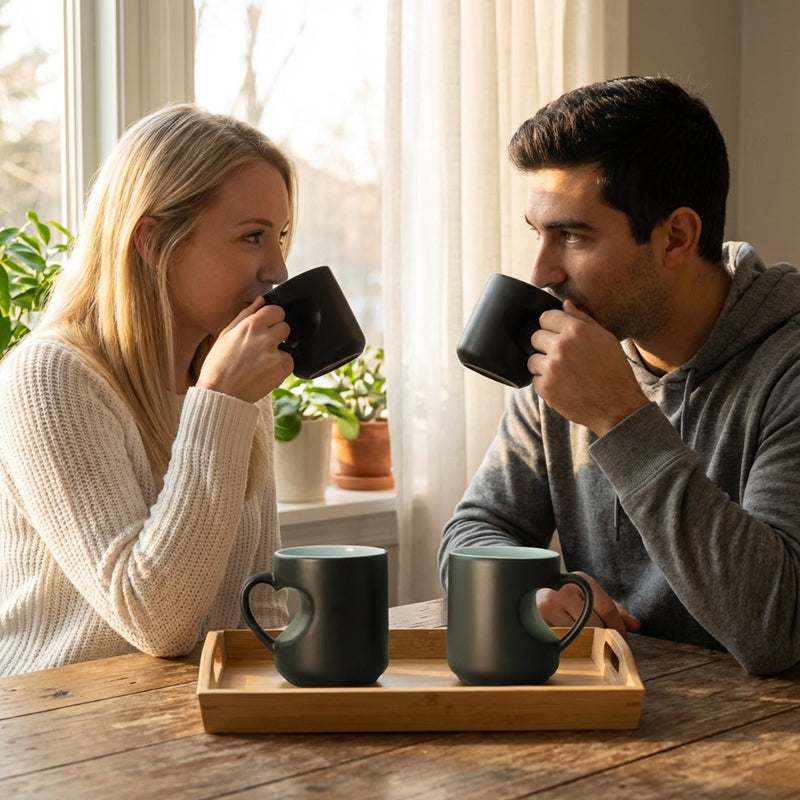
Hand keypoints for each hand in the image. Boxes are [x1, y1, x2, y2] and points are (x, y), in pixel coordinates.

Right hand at [196, 298, 293, 402]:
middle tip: (262, 346)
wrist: (220, 394)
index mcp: (250, 326)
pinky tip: (265, 371)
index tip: (267, 325)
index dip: (272, 318)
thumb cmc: (218, 365)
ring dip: (278, 352)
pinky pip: (289, 363)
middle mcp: (265, 338)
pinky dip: (280, 367)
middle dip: (277, 334)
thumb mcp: (226, 334)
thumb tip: (261, 300)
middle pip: (285, 327)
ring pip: (288, 346)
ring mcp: (275, 355)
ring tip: (261, 362)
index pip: (276, 310)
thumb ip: (246, 314)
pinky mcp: (281, 371)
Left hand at [528, 301, 648, 435]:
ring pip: (532, 359)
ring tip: (562, 373)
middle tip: (562, 358)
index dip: (550, 326)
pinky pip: (535, 380)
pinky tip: (563, 386)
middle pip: (535, 337)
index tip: (556, 335)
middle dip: (545, 346)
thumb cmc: (614, 370)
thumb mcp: (605, 338)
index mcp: (576, 330)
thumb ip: (583, 319)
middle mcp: (561, 346)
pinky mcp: (545, 388)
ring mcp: (551, 368)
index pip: (545, 317)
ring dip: (543, 366)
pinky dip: (545, 384)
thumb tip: (564, 304)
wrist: (617, 406)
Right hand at [537, 571, 640, 638]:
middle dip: (602, 637)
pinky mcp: (536, 620)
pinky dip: (567, 644)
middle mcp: (564, 590)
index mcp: (581, 580)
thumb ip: (614, 609)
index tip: (622, 640)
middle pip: (594, 624)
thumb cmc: (566, 598)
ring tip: (585, 644)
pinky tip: (568, 643)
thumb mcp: (589, 597)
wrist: (527, 589)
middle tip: (604, 646)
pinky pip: (560, 639)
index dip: (618, 628)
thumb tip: (635, 625)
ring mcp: (548, 605)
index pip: (608, 608)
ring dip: (585, 643)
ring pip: (577, 634)